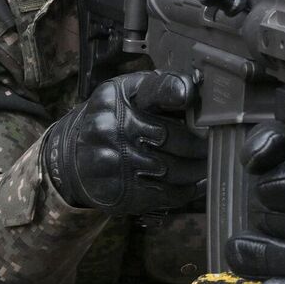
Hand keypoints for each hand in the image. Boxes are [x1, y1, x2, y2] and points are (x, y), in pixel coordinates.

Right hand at [41, 71, 204, 214]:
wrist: (69, 157)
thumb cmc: (110, 120)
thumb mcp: (124, 94)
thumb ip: (158, 89)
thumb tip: (200, 91)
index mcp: (116, 97)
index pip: (152, 90)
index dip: (175, 91)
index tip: (191, 94)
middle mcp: (111, 128)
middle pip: (172, 137)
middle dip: (200, 144)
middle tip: (215, 145)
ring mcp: (114, 162)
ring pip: (173, 169)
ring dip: (198, 169)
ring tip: (208, 164)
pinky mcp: (120, 191)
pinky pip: (165, 194)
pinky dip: (188, 190)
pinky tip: (197, 184)